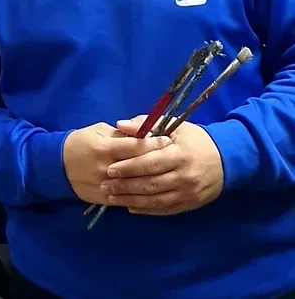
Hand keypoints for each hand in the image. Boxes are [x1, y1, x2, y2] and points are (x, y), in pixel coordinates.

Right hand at [63, 122, 171, 205]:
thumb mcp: (97, 132)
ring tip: (168, 175)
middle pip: (140, 166)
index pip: (136, 146)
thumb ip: (120, 134)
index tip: (169, 140)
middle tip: (174, 157)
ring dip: (154, 180)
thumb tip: (143, 133)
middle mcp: (107, 168)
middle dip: (159, 161)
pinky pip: (129, 199)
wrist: (56, 166)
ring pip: (136, 185)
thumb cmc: (79, 143)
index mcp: (104, 148)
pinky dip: (142, 195)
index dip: (154, 142)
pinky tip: (155, 191)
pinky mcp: (104, 199)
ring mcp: (106, 186)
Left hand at [101, 115, 223, 215]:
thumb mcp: (174, 127)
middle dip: (124, 186)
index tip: (110, 169)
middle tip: (105, 186)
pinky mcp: (190, 204)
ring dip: (131, 201)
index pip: (149, 163)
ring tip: (112, 198)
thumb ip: (146, 125)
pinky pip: (165, 210)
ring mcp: (188, 193)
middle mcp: (184, 176)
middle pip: (150, 184)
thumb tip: (119, 125)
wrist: (228, 159)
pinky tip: (130, 207)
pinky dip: (146, 210)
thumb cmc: (196, 140)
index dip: (128, 167)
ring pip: (155, 200)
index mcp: (179, 155)